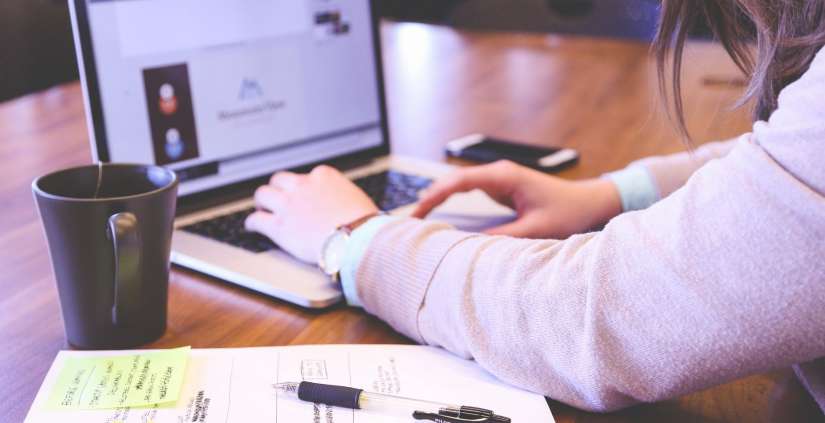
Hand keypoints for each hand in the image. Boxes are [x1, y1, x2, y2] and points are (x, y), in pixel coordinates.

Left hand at [245, 165, 378, 263]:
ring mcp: (289, 205)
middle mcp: (303, 186)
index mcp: (323, 176)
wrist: (357, 239)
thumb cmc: (364, 223)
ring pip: (263, 194)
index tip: (302, 194)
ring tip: (261, 208)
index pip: (306, 176)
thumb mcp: (356, 198)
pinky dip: (252, 223)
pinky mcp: (279, 227)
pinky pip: (257, 220)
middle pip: (279, 179)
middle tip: (277, 197)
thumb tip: (344, 204)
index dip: (302, 187)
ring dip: (262, 201)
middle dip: (277, 188)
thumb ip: (343, 196)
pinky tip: (252, 226)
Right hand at [413, 160, 621, 238]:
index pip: (459, 181)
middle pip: (453, 182)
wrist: (590, 203)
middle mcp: (498, 174)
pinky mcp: (501, 189)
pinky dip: (451, 203)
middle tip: (409, 221)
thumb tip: (470, 247)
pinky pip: (469, 193)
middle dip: (430, 198)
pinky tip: (439, 216)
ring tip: (417, 220)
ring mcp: (499, 180)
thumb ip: (503, 238)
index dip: (435, 196)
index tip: (417, 212)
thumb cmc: (569, 212)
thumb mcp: (536, 230)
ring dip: (438, 200)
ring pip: (458, 186)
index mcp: (504, 177)